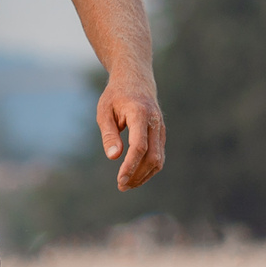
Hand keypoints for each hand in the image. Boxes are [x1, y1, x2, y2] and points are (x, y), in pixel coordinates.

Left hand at [98, 71, 165, 189]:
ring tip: (126, 185)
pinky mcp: (161, 135)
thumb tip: (113, 157)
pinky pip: (158, 156)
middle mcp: (155, 122)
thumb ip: (109, 134)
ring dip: (143, 175)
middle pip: (152, 156)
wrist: (136, 80)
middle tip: (121, 186)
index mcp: (140, 114)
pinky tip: (134, 176)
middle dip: (137, 175)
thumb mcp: (104, 112)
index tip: (120, 180)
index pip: (139, 146)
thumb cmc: (116, 96)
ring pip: (158, 159)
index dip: (130, 166)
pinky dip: (148, 169)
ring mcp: (160, 129)